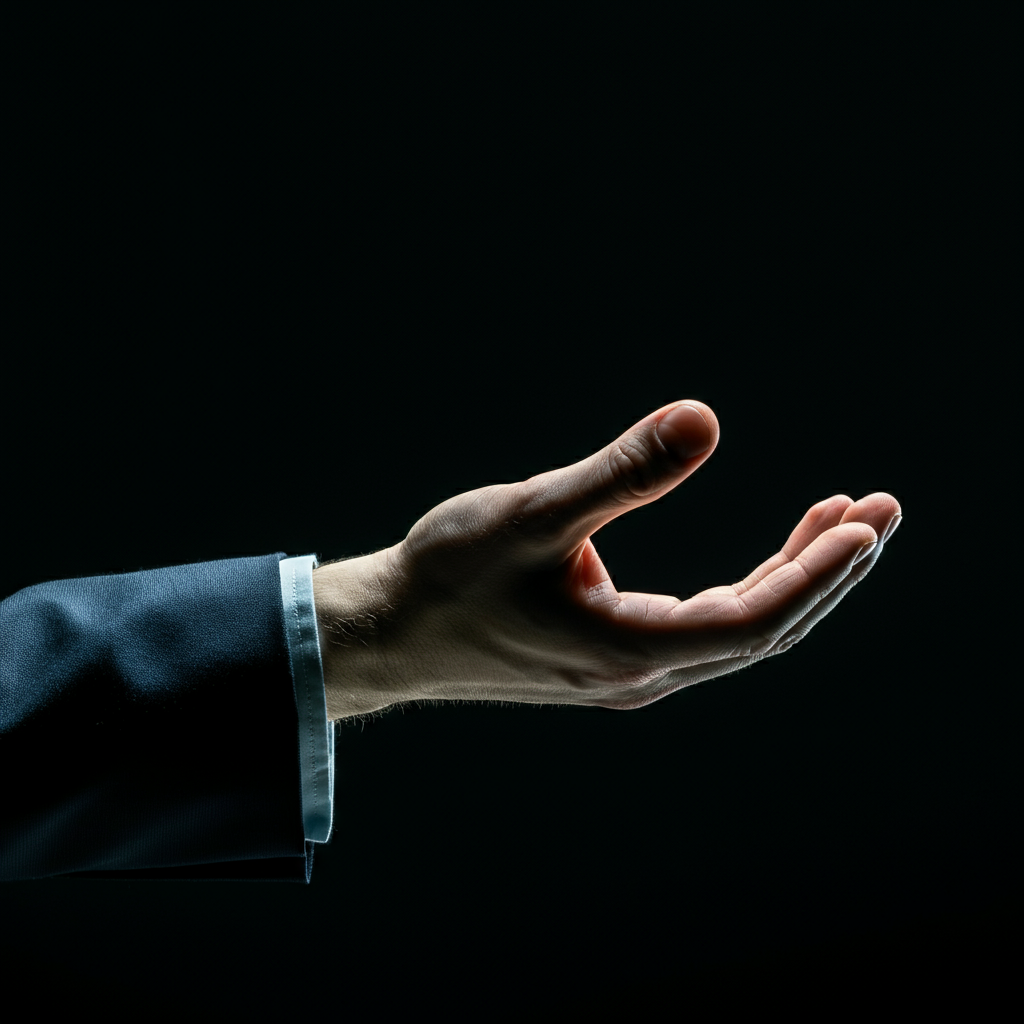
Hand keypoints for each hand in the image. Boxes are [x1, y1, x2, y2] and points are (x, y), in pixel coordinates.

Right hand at [313, 399, 901, 717]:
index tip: (868, 526)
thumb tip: (706, 419)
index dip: (816, 575)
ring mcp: (626, 673)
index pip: (752, 622)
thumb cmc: (447, 575)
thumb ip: (622, 472)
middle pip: (760, 632)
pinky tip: (763, 555)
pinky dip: (744, 589)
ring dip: (790, 579)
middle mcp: (639, 675)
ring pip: (734, 633)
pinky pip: (701, 629)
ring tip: (840, 523)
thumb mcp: (532, 513)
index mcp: (626, 651)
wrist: (389, 633)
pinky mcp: (609, 658)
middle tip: (878, 513)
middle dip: (824, 573)